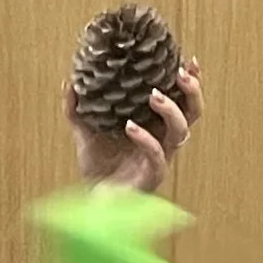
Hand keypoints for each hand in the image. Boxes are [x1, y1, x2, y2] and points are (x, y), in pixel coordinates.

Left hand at [67, 55, 202, 189]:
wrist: (91, 202)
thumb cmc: (97, 168)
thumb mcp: (85, 131)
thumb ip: (77, 108)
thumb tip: (69, 81)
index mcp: (155, 127)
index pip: (182, 101)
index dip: (190, 82)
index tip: (188, 60)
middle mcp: (163, 141)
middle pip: (192, 114)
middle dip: (192, 92)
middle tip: (178, 75)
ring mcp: (160, 160)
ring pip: (180, 133)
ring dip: (171, 111)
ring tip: (154, 96)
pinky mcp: (151, 178)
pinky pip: (157, 157)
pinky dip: (146, 139)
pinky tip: (130, 127)